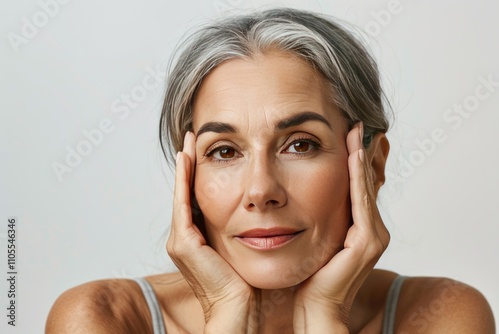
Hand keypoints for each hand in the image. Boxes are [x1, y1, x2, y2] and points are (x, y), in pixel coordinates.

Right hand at [166, 131, 257, 332]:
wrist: (239, 311)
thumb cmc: (246, 287)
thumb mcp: (245, 250)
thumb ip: (246, 232)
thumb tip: (265, 215)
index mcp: (197, 241)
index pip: (196, 200)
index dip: (199, 175)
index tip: (204, 152)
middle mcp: (184, 239)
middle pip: (186, 193)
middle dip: (189, 165)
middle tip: (192, 139)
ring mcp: (180, 241)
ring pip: (181, 194)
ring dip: (185, 167)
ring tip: (189, 142)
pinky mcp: (183, 243)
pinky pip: (183, 203)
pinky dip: (184, 180)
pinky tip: (188, 158)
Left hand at [293, 122, 389, 331]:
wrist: (314, 308)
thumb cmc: (310, 277)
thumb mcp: (316, 240)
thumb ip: (319, 218)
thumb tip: (303, 198)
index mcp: (361, 230)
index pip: (359, 187)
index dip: (355, 161)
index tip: (349, 135)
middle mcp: (373, 230)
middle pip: (367, 183)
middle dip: (362, 153)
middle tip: (357, 124)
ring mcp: (374, 236)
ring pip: (367, 188)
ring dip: (361, 158)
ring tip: (356, 132)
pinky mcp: (367, 243)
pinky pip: (361, 202)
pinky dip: (357, 177)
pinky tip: (353, 157)